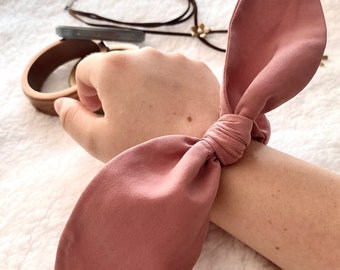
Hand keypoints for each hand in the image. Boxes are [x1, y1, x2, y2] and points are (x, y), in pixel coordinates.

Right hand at [54, 47, 219, 161]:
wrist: (207, 153)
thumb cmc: (148, 148)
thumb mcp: (98, 141)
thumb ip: (72, 120)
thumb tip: (62, 104)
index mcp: (114, 68)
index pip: (86, 69)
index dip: (86, 92)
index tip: (98, 111)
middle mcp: (144, 55)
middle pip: (118, 68)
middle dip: (116, 90)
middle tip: (128, 119)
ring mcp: (174, 59)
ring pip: (148, 70)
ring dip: (145, 88)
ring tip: (156, 118)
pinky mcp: (197, 67)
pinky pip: (175, 74)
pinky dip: (171, 88)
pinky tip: (177, 112)